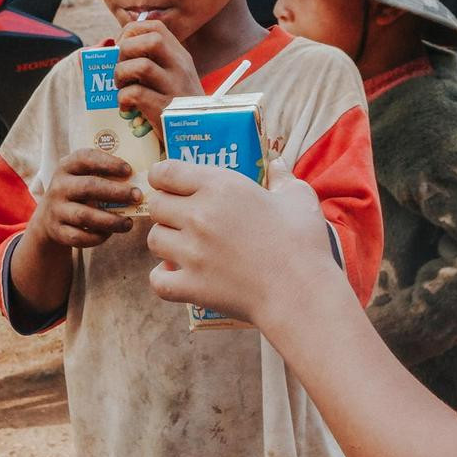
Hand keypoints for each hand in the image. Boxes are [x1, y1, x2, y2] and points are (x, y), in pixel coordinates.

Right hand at [27, 149, 138, 249]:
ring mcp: (55, 209)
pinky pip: (78, 237)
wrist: (49, 217)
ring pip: (84, 216)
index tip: (129, 169)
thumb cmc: (79, 192)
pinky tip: (110, 234)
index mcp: (67, 166)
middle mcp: (59, 186)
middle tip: (137, 196)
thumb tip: (141, 180)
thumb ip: (105, 175)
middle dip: (116, 192)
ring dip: (111, 220)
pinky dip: (97, 237)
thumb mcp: (84, 176)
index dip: (108, 163)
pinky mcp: (56, 231)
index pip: (86, 158)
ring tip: (129, 223)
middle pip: (88, 186)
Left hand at [114, 19, 203, 131]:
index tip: (122, 49)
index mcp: (180, 56)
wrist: (201, 135)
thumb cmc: (178, 107)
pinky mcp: (165, 110)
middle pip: (151, 40)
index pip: (155, 27)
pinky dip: (123, 99)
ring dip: (121, 75)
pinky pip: (136, 94)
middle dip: (126, 51)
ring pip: (141, 65)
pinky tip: (127, 107)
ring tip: (122, 87)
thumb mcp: (176, 78)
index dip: (131, 33)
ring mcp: (175, 88)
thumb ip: (155, 61)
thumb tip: (115, 48)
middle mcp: (180, 68)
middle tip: (122, 69)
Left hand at [147, 159, 339, 325]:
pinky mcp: (190, 285)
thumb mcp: (299, 198)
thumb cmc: (303, 242)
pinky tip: (177, 274)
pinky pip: (157, 279)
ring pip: (154, 239)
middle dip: (166, 209)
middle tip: (183, 217)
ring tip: (184, 246)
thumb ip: (282, 177)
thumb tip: (277, 164)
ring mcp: (191, 252)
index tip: (168, 183)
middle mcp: (199, 215)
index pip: (166, 172)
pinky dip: (163, 278)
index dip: (162, 177)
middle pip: (156, 205)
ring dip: (167, 241)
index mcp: (221, 187)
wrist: (301, 292)